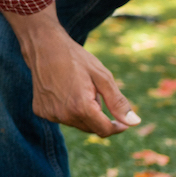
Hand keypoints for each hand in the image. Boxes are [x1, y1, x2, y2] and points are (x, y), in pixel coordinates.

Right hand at [6, 5, 139, 136]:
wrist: (43, 45)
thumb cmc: (75, 58)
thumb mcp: (102, 76)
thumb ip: (118, 102)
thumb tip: (134, 123)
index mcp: (81, 107)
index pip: (104, 130)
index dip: (117, 127)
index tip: (122, 121)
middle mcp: (63, 114)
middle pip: (90, 128)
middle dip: (98, 116)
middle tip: (94, 93)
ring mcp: (50, 113)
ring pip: (76, 123)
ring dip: (82, 113)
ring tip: (77, 88)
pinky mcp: (40, 110)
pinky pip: (61, 117)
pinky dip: (67, 109)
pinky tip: (63, 91)